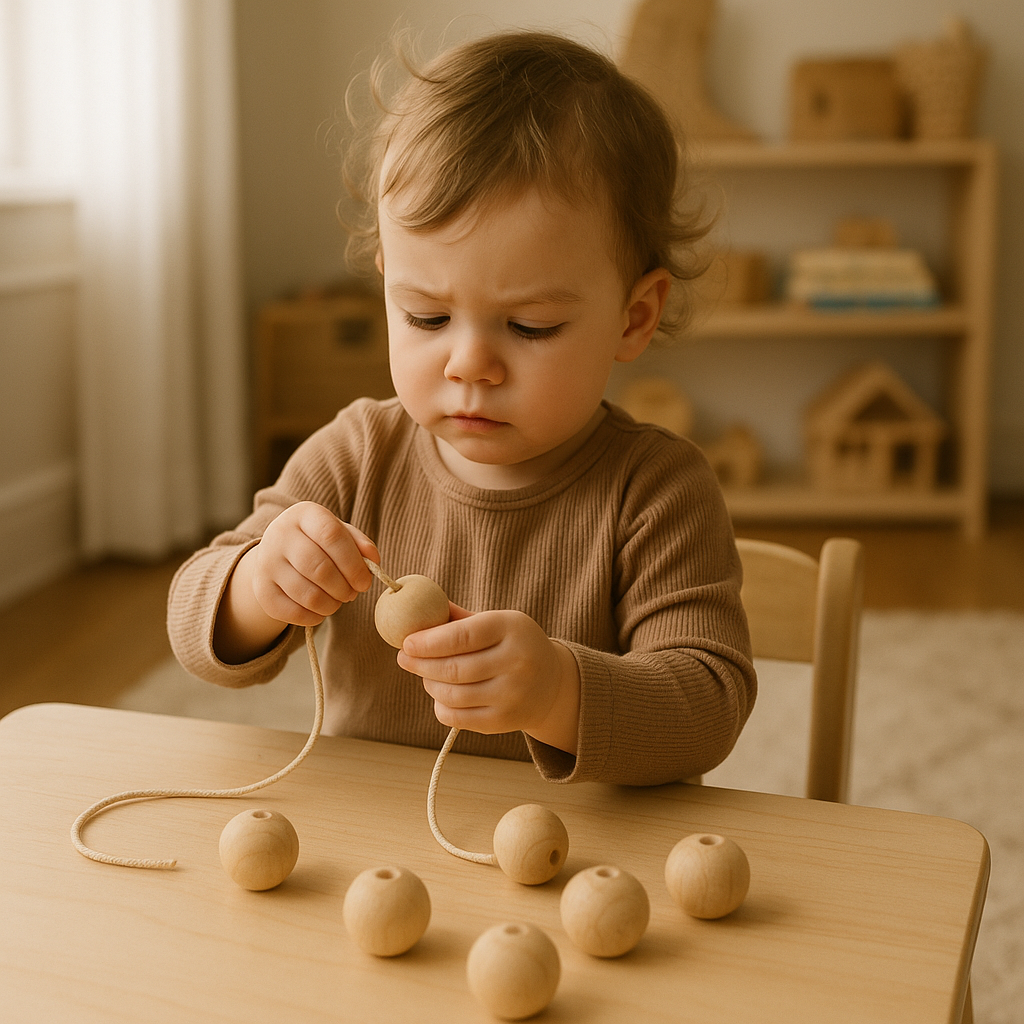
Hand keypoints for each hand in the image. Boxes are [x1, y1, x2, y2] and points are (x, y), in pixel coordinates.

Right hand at [214, 502, 377, 662]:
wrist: (278, 552)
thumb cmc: (318, 542)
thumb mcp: (340, 533)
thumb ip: (361, 544)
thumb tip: (373, 561)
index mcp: (304, 515)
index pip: (331, 535)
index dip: (353, 563)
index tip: (365, 582)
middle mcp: (279, 534)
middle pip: (319, 568)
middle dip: (343, 588)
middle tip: (352, 594)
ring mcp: (266, 562)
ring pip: (308, 595)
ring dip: (331, 605)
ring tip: (337, 600)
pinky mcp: (261, 590)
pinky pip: (293, 613)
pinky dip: (314, 617)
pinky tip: (320, 609)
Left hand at [397, 605, 580, 753]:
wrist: (553, 683)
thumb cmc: (513, 645)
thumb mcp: (497, 622)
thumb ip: (459, 619)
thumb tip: (417, 611)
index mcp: (512, 628)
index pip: (463, 636)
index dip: (429, 641)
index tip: (406, 643)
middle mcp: (517, 662)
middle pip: (454, 668)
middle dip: (421, 664)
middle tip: (404, 658)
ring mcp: (512, 695)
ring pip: (453, 695)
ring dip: (429, 684)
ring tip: (425, 675)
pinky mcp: (505, 721)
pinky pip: (458, 718)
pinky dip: (441, 706)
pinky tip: (440, 695)